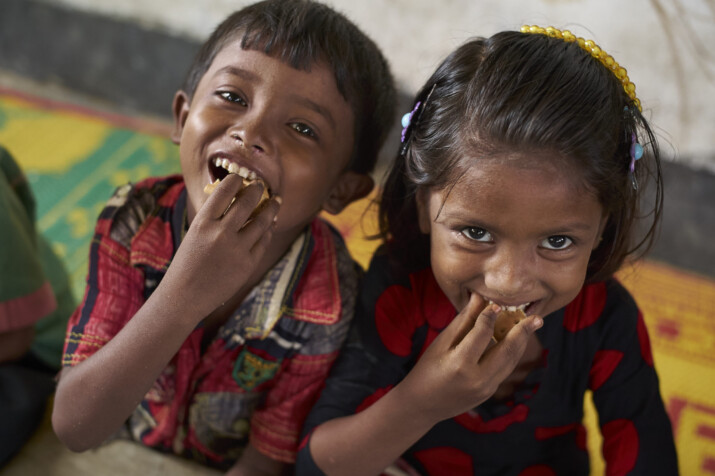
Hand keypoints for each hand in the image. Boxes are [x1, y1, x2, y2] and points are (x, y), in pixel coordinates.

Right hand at [162, 174, 279, 317]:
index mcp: (203, 223)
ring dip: (272, 208)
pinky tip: (270, 225)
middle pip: (247, 202)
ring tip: (276, 201)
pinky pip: (264, 240)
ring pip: (262, 221)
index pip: (225, 190)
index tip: (241, 178)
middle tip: (261, 185)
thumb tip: (235, 199)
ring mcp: (237, 249)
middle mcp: (221, 233)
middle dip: (257, 189)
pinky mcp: (248, 264)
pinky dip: (268, 230)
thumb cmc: (187, 263)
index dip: (236, 180)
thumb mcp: (194, 234)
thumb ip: (213, 218)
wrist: (184, 296)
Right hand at [395, 293, 541, 424]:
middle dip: (522, 332)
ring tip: (531, 326)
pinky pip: (505, 369)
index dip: (490, 316)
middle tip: (536, 318)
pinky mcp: (489, 392)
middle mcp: (477, 379)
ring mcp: (486, 389)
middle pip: (506, 351)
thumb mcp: (441, 343)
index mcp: (460, 364)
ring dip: (521, 343)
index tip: (496, 303)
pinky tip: (514, 340)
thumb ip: (463, 322)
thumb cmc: (427, 369)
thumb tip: (478, 298)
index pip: (482, 334)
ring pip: (510, 362)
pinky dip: (511, 353)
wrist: (423, 405)